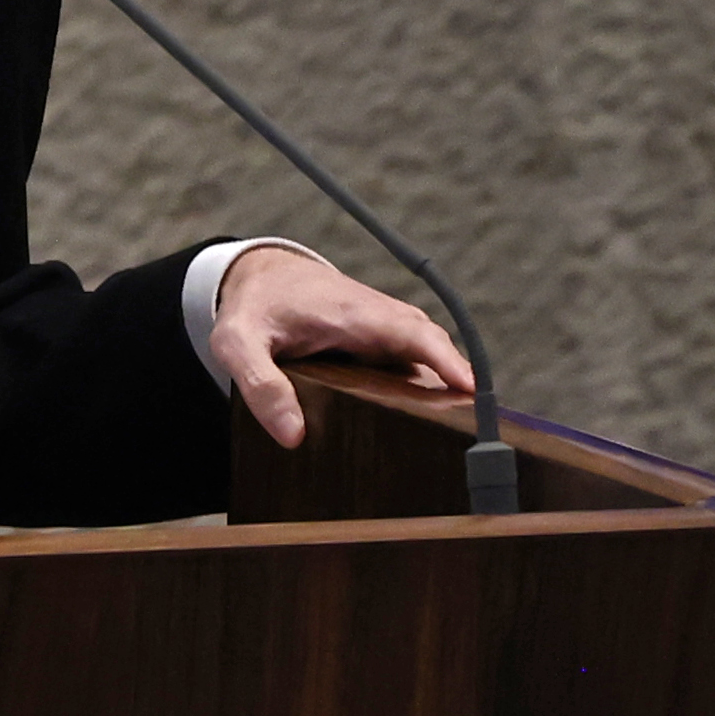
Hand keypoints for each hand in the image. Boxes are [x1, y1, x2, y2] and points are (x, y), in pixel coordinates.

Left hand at [204, 243, 473, 450]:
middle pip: (430, 346)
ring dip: (443, 386)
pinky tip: (425, 424)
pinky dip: (425, 385)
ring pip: (424, 355)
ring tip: (459, 439)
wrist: (256, 276)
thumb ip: (260, 384)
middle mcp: (375, 318)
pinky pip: (410, 361)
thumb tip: (294, 435)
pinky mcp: (376, 343)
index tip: (473, 390)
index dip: (445, 359)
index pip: (411, 330)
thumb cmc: (251, 308)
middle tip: (477, 432)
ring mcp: (379, 330)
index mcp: (350, 312)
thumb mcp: (237, 344)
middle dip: (457, 381)